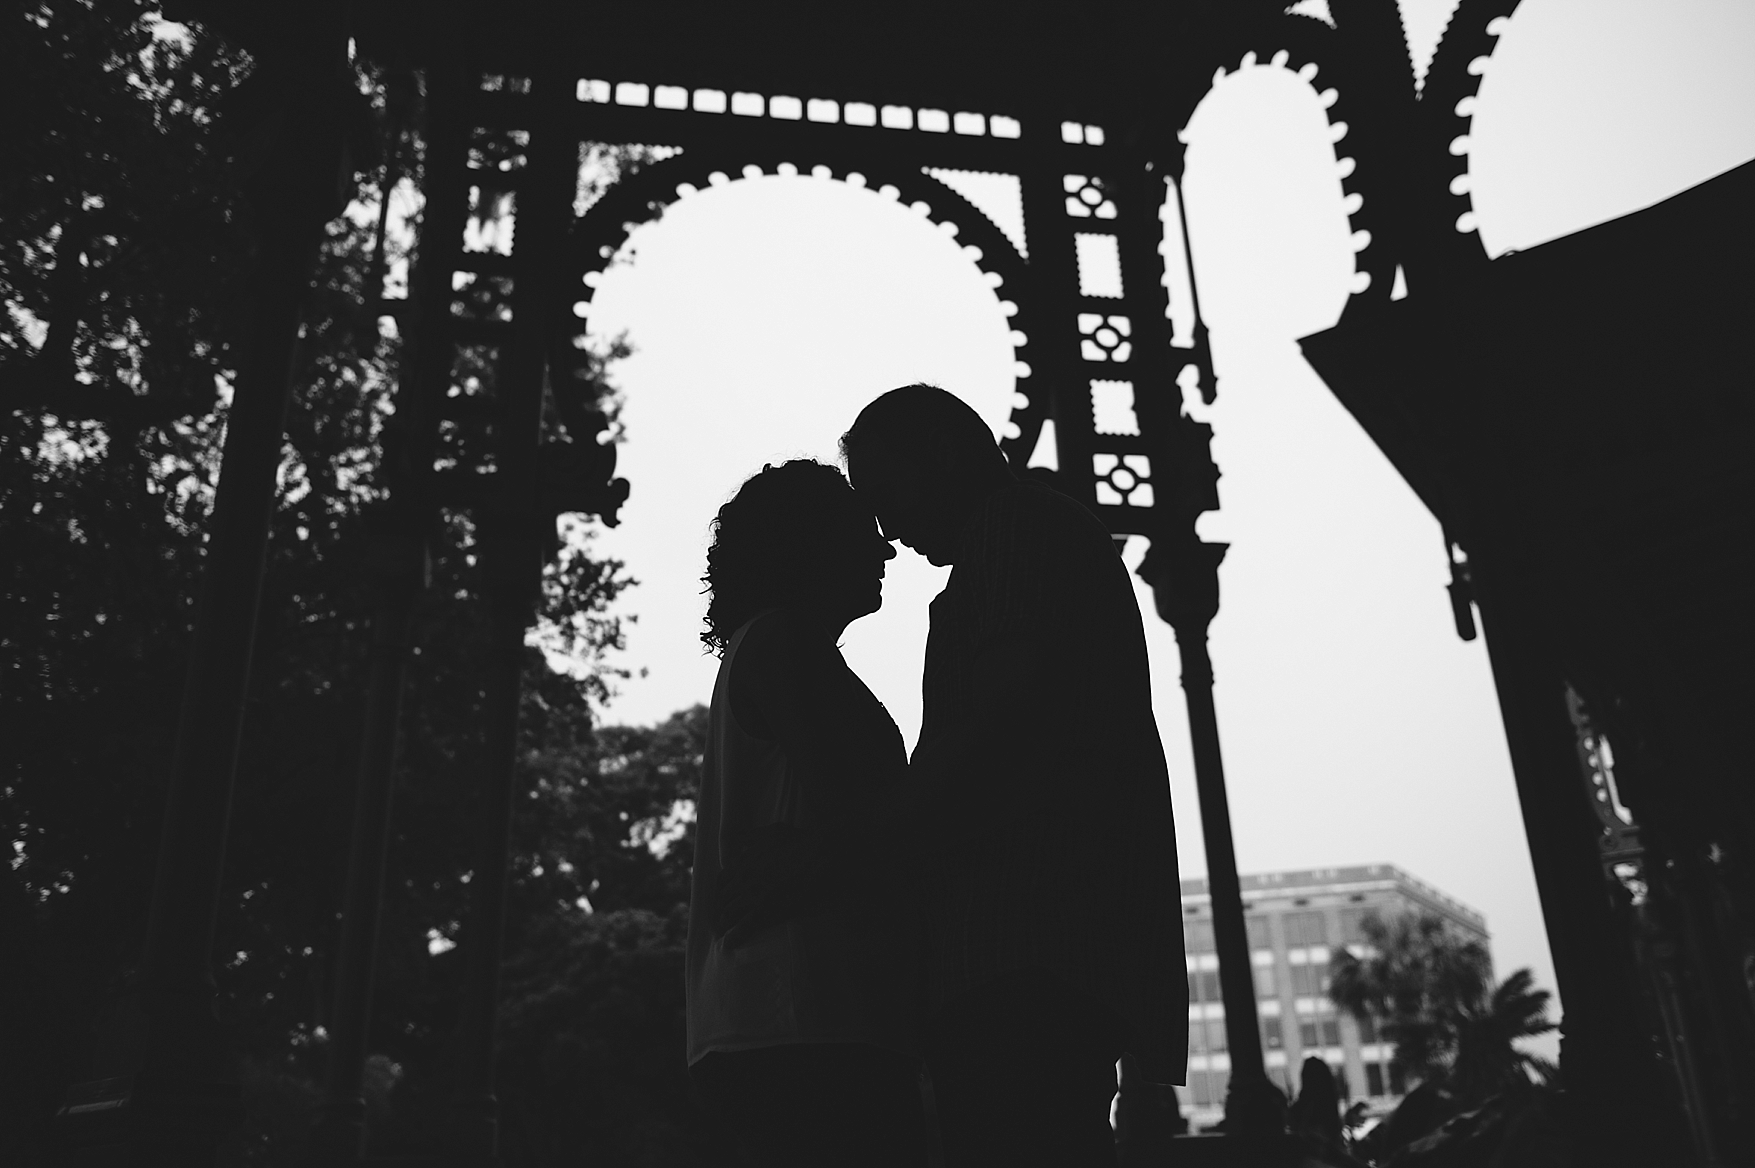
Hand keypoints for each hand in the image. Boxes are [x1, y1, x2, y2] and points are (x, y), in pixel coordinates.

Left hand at [715, 823, 814, 948]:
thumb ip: (753, 837)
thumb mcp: (771, 832)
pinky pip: (743, 927)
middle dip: (721, 908)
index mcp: (743, 861)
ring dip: (724, 923)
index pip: (722, 879)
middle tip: (723, 917)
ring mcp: (751, 895)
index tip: (724, 897)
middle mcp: (742, 879)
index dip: (722, 890)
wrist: (815, 856)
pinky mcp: (763, 910)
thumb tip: (741, 841)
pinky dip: (734, 936)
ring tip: (724, 932)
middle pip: (722, 898)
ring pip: (728, 913)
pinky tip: (730, 943)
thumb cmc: (797, 842)